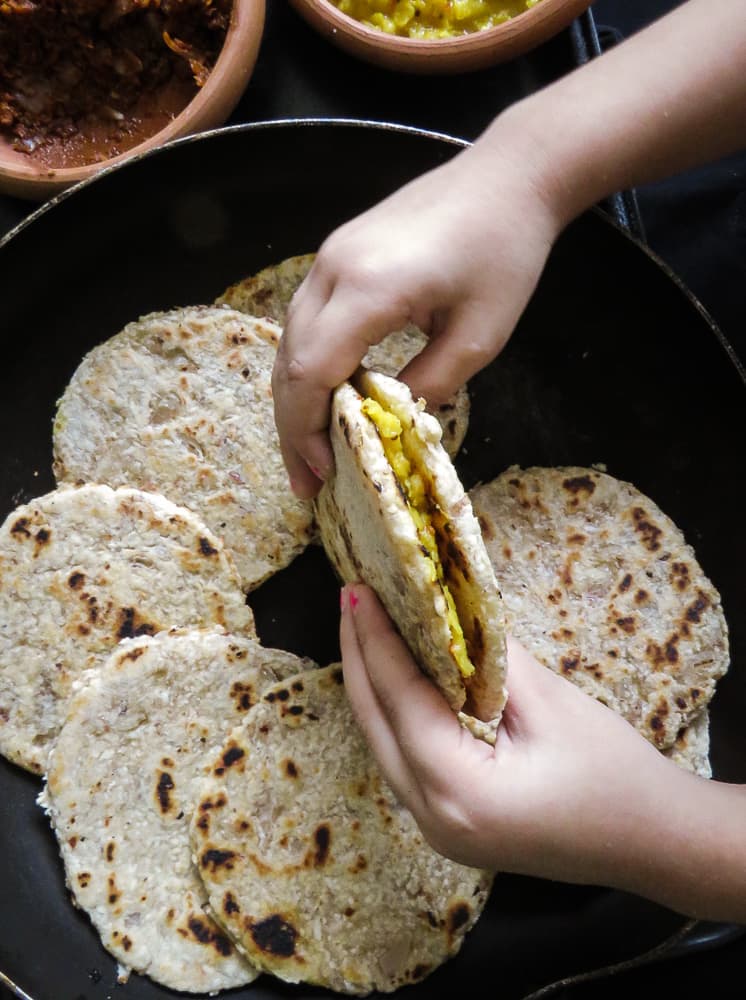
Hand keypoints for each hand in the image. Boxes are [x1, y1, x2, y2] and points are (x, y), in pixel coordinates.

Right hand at [272, 135, 560, 497]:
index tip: (326, 474)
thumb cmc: (505, 252)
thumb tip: (394, 427)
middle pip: (289, 362)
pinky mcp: (338, 253)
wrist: (507, 176)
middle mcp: (334, 269)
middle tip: (306, 483)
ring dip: (295, 400)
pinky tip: (326, 399)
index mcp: (369, 289)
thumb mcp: (480, 336)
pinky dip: (308, 366)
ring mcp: (330, 256)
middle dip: (292, 429)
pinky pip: (307, 319)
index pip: (312, 372)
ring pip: (290, 341)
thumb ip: (430, 385)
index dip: (309, 431)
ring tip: (309, 452)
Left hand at [339, 584, 691, 890]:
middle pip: (375, 726)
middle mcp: (432, 820)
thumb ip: (491, 658)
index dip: (376, 640)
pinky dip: (399, 716)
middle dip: (360, 658)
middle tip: (350, 599)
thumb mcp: (551, 704)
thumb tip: (448, 608)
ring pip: (385, 746)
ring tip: (366, 628)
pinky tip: (399, 678)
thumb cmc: (614, 773)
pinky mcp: (451, 826)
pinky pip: (407, 762)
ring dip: (374, 686)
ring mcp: (438, 832)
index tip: (359, 591)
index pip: (400, 701)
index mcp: (458, 791)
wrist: (656, 843)